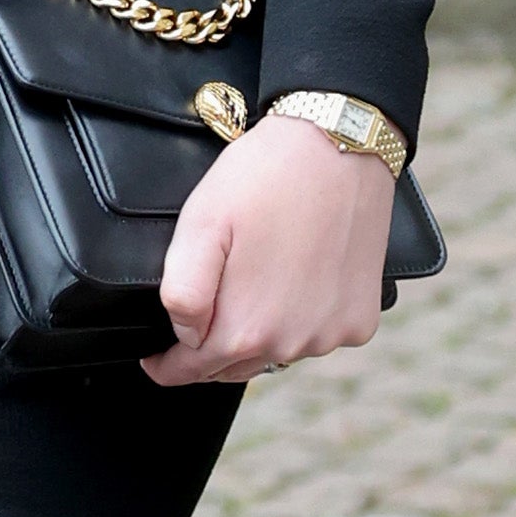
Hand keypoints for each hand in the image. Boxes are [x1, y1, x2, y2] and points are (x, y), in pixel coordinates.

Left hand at [144, 114, 392, 388]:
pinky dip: (302, 322)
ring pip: (278, 353)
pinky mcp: (361, 319)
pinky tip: (293, 288)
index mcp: (246, 330)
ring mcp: (332, 335)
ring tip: (249, 294)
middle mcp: (292, 345)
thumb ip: (183, 292)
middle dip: (210, 352)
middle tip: (197, 323)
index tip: (154, 360)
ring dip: (259, 336)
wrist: (339, 146)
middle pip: (236, 367)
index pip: (193, 371)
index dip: (168, 367)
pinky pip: (319, 335)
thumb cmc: (264, 178)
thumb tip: (185, 335)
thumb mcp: (201, 225)